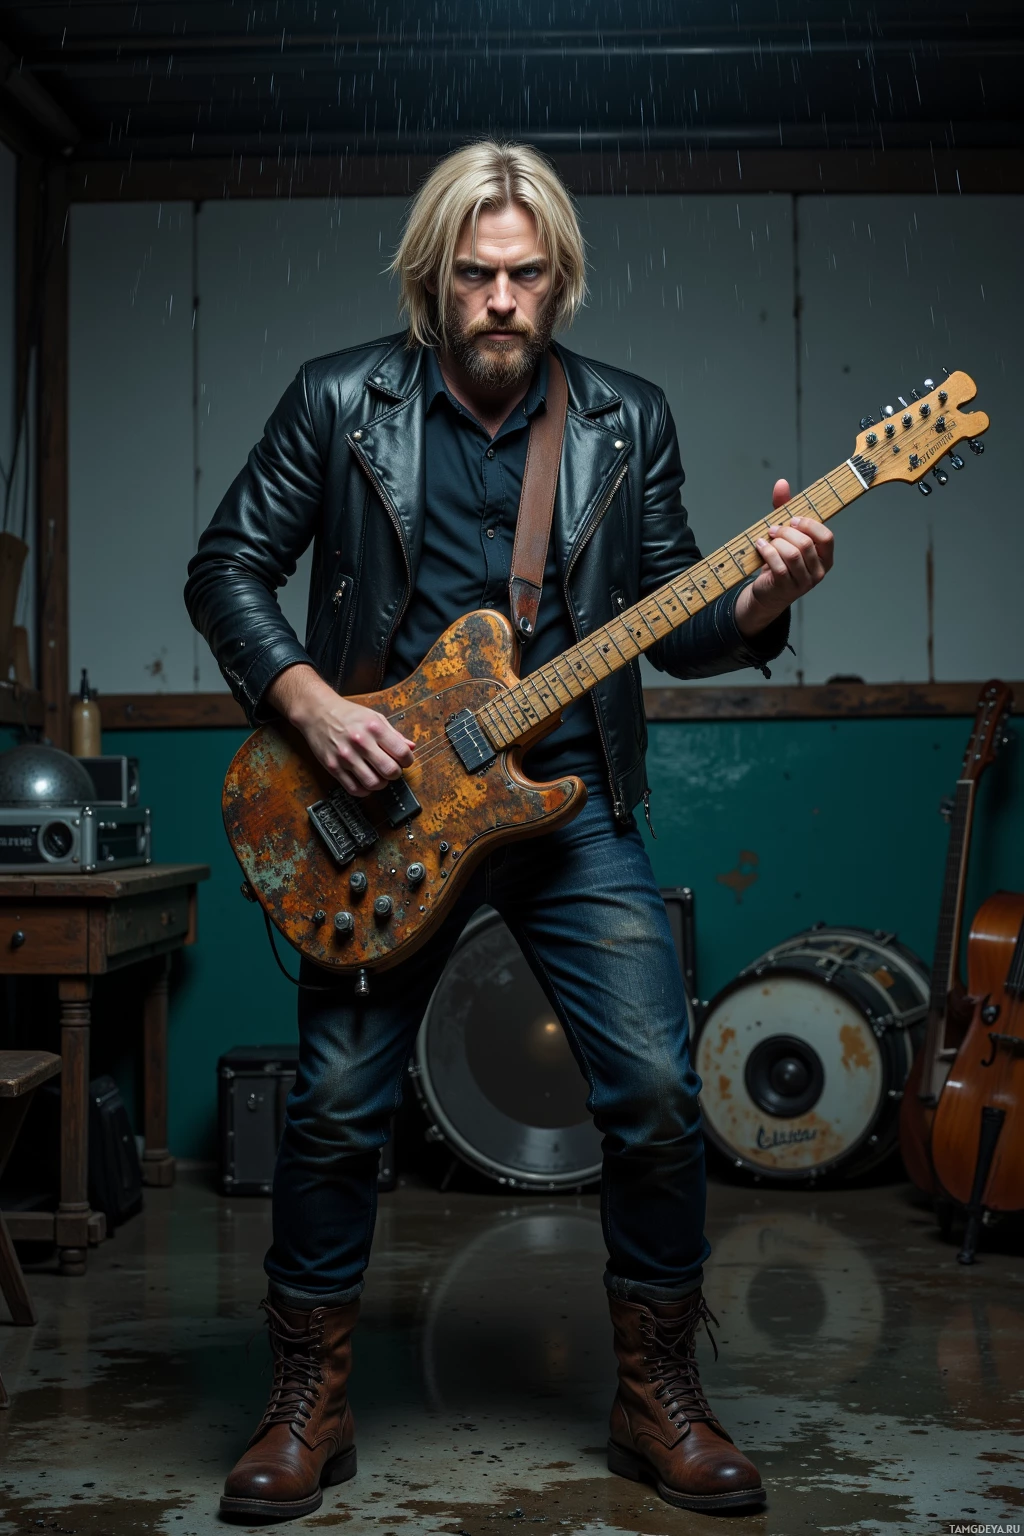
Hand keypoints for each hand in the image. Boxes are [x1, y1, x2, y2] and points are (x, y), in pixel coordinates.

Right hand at [266, 664, 415, 796]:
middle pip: (390, 771)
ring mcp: (345, 756)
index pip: (402, 753)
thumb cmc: (348, 714)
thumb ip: (394, 734)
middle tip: (391, 769)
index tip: (404, 761)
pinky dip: (364, 790)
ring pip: (373, 783)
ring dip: (381, 783)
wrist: (318, 712)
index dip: (408, 760)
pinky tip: (365, 782)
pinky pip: (354, 789)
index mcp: (374, 728)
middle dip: (395, 774)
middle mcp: (360, 742)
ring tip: (378, 776)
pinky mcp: (333, 767)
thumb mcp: (374, 717)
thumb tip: (411, 747)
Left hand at [735, 478, 834, 636]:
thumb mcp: (785, 534)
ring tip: (766, 539)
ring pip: (792, 554)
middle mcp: (819, 571)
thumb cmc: (780, 561)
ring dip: (776, 542)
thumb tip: (781, 483)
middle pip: (806, 544)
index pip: (827, 537)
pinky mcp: (786, 588)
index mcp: (825, 557)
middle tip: (773, 529)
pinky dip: (767, 552)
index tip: (792, 520)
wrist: (767, 592)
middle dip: (786, 532)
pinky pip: (778, 566)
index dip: (809, 525)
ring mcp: (804, 582)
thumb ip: (785, 509)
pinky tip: (759, 546)